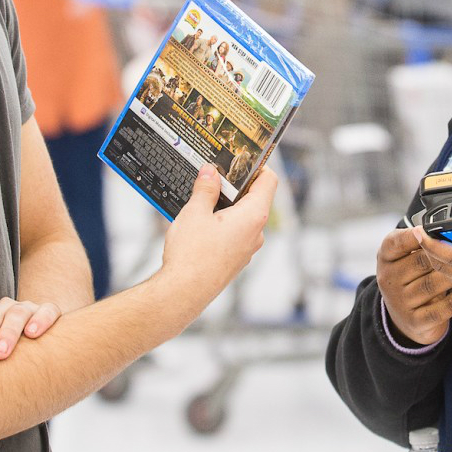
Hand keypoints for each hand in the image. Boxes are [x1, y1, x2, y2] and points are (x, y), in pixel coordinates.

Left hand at [0, 297, 61, 363]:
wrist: (41, 356)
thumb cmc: (1, 364)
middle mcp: (3, 309)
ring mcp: (27, 310)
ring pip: (16, 314)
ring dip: (7, 332)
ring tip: (0, 354)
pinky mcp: (50, 313)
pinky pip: (47, 311)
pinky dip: (40, 319)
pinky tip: (33, 334)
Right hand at [156, 165, 275, 308]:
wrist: (183, 293)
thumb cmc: (192, 256)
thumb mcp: (195, 212)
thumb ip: (205, 188)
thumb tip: (211, 172)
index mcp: (253, 216)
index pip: (268, 181)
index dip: (257, 166)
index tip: (242, 158)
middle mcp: (256, 233)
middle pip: (255, 198)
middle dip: (236, 186)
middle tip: (215, 175)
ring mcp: (247, 248)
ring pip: (243, 217)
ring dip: (227, 205)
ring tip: (204, 198)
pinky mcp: (235, 259)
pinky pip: (234, 233)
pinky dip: (223, 223)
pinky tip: (202, 222)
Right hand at [376, 226, 451, 345]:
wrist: (405, 316)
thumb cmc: (411, 278)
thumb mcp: (407, 257)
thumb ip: (421, 242)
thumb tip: (445, 229)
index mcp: (386, 257)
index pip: (396, 242)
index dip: (412, 235)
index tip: (426, 230)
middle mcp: (388, 279)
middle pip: (421, 261)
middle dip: (444, 256)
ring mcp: (399, 302)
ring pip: (432, 284)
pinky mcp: (414, 321)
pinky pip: (438, 310)